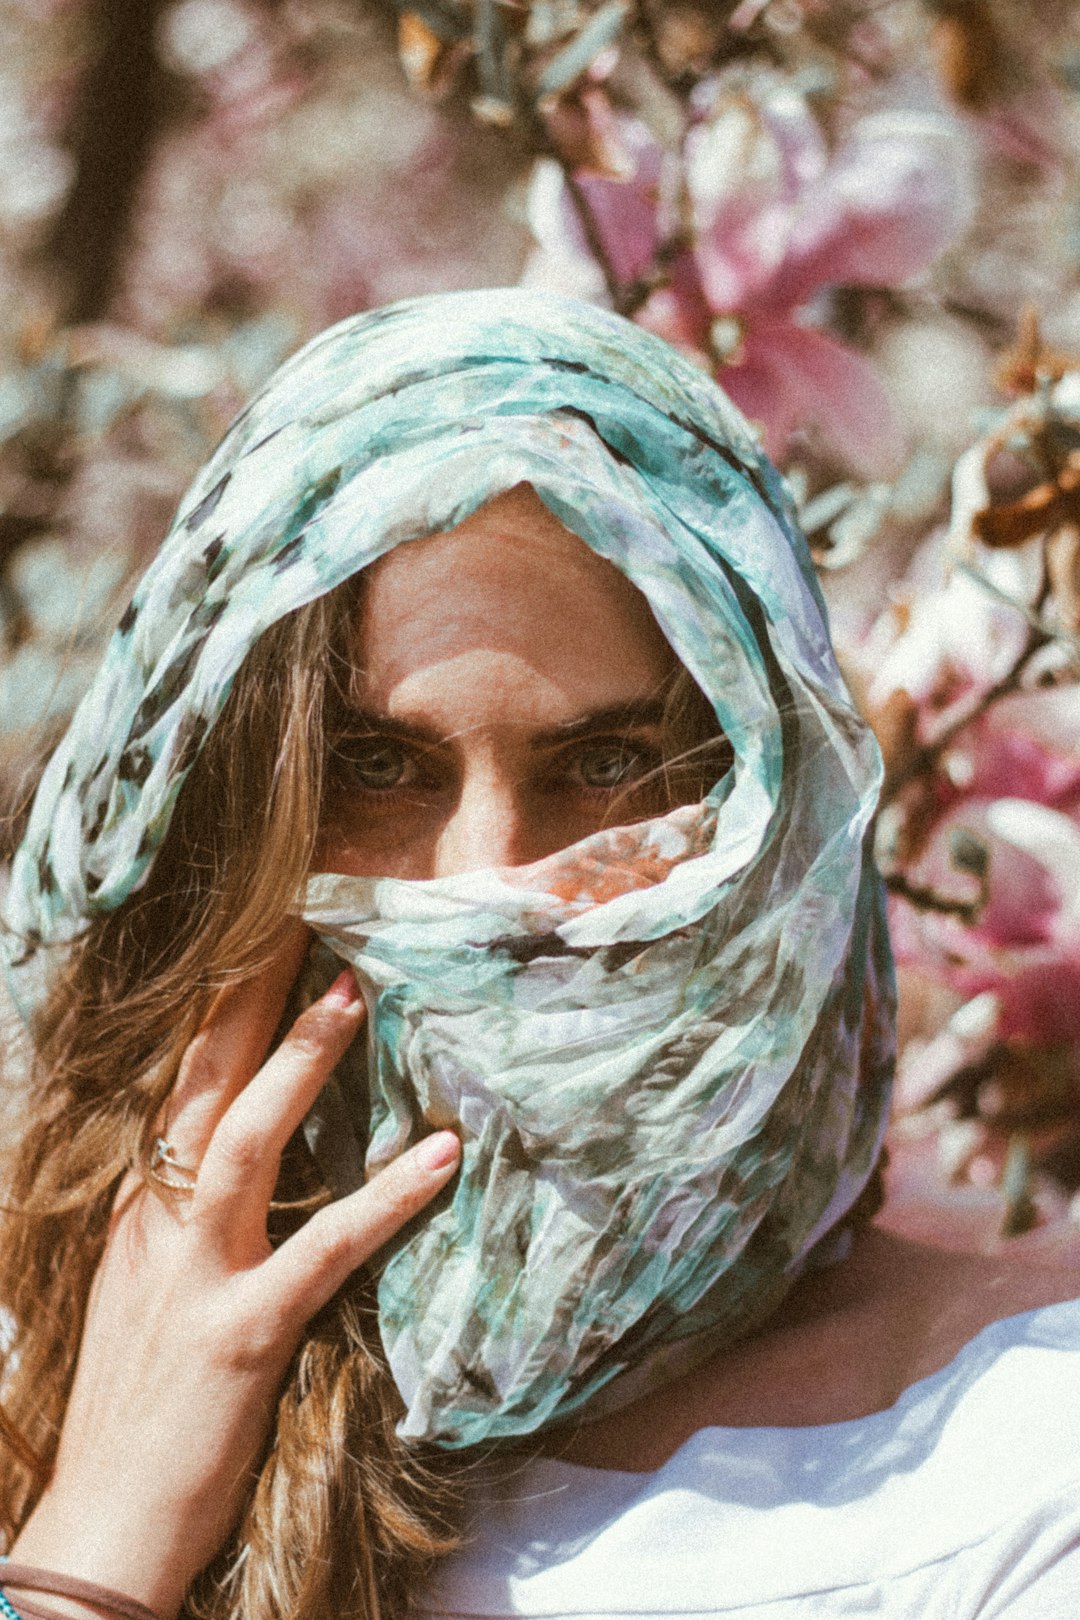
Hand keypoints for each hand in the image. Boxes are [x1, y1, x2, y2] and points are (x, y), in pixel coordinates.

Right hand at [10, 933, 459, 1619]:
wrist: (101, 1526)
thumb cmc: (136, 1409)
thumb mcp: (145, 1294)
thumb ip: (185, 1224)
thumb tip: (236, 1167)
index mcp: (141, 1211)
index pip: (180, 1088)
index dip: (219, 1013)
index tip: (258, 943)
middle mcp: (158, 1224)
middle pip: (201, 1086)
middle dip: (248, 1000)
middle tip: (300, 923)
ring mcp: (194, 1275)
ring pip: (245, 1142)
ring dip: (301, 1064)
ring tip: (354, 996)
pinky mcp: (240, 1334)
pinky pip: (322, 1251)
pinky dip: (382, 1199)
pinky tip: (438, 1159)